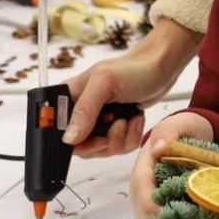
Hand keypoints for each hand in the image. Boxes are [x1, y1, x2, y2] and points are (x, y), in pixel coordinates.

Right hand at [63, 17, 201, 155]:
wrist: (161, 69)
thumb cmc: (133, 69)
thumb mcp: (105, 83)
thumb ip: (85, 110)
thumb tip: (69, 138)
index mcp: (69, 98)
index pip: (57, 131)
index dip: (73, 141)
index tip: (93, 137)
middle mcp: (81, 113)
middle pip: (81, 147)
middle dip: (103, 141)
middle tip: (117, 124)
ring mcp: (99, 123)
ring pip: (101, 150)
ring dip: (120, 139)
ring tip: (128, 118)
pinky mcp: (115, 129)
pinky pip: (118, 148)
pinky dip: (130, 137)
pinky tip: (135, 119)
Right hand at [130, 111, 214, 218]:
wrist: (193, 135)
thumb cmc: (187, 130)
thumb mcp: (181, 123)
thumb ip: (169, 131)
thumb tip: (159, 149)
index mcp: (143, 167)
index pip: (142, 189)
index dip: (152, 205)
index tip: (168, 217)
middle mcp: (140, 187)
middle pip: (142, 212)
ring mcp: (147, 200)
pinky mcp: (157, 209)